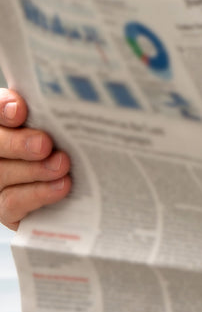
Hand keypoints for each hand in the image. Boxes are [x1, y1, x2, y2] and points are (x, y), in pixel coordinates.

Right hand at [0, 88, 70, 229]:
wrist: (83, 191)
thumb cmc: (76, 144)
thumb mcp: (69, 125)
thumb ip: (60, 114)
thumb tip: (69, 102)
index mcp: (9, 123)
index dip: (5, 107)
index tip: (20, 111)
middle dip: (18, 143)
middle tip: (44, 145)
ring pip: (2, 173)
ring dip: (34, 170)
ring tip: (62, 166)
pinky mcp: (8, 209)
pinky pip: (12, 202)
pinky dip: (37, 193)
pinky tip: (60, 186)